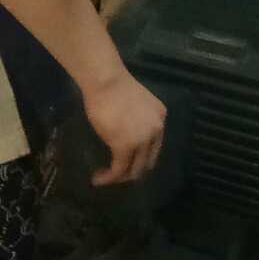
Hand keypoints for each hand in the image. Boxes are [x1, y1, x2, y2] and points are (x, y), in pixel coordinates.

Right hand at [81, 70, 165, 185]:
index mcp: (160, 118)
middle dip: (132, 171)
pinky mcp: (125, 146)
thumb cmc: (112, 86)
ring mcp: (143, 139)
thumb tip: (125, 136)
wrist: (105, 80)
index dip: (141, 158)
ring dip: (120, 177)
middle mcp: (156, 130)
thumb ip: (136, 121)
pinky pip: (118, 168)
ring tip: (105, 179)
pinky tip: (98, 178)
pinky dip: (109, 177)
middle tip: (115, 175)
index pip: (154, 147)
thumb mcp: (134, 105)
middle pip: (147, 161)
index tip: (125, 162)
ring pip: (135, 169)